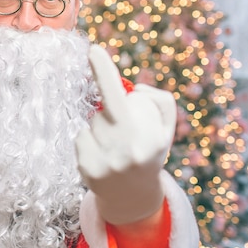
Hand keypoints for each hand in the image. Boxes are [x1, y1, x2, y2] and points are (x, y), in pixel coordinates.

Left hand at [76, 45, 175, 224]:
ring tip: (115, 147)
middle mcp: (123, 151)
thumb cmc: (149, 151)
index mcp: (146, 137)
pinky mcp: (85, 170)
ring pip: (90, 123)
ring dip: (100, 127)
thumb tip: (133, 90)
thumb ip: (159, 101)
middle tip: (120, 123)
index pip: (118, 98)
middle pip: (103, 110)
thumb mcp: (166, 128)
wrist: (134, 197)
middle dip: (110, 111)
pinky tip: (102, 156)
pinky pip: (81, 137)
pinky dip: (89, 141)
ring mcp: (102, 162)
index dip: (104, 72)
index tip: (93, 50)